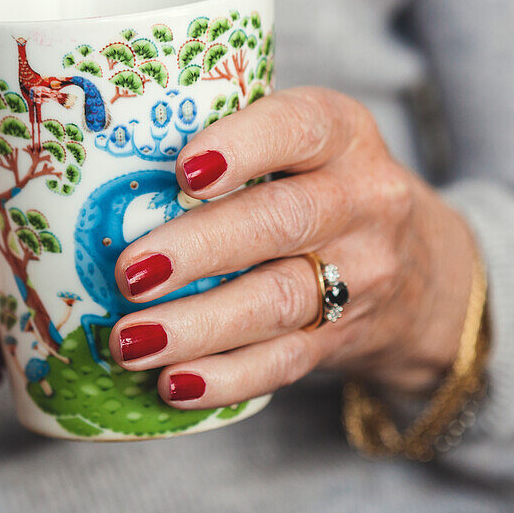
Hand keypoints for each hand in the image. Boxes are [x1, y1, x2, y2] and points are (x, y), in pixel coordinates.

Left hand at [107, 88, 476, 406]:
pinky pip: (284, 363)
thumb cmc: (320, 187)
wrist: (415, 269)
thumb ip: (229, 138)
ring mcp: (358, 276)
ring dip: (198, 326)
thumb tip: (98, 160)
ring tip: (130, 341)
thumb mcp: (301, 144)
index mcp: (343, 136)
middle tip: (130, 272)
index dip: (242, 146)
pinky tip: (173, 384)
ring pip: (278, 302)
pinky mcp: (341, 338)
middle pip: (283, 223)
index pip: (300, 128)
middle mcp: (362, 202)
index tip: (183, 169)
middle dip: (200, 249)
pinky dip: (226, 377)